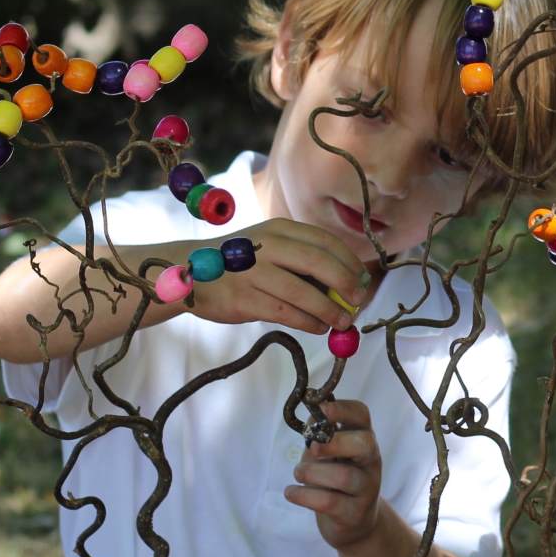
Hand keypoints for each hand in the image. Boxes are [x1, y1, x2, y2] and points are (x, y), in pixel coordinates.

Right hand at [176, 220, 373, 333]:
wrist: (192, 272)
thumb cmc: (243, 262)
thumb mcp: (272, 248)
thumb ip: (304, 260)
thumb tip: (348, 285)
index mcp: (280, 229)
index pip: (325, 242)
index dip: (350, 262)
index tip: (364, 281)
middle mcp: (267, 246)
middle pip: (319, 263)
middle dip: (346, 284)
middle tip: (358, 301)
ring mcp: (253, 272)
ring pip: (304, 293)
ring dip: (329, 310)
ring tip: (342, 322)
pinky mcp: (243, 299)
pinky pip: (285, 313)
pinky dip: (308, 322)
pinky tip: (318, 327)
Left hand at [283, 400, 381, 549]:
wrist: (354, 523)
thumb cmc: (336, 480)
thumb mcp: (328, 454)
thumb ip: (320, 437)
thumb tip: (311, 419)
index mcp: (364, 440)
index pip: (362, 415)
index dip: (342, 409)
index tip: (320, 409)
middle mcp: (370, 462)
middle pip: (364, 444)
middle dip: (333, 443)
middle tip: (312, 449)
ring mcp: (366, 489)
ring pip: (343, 476)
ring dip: (311, 473)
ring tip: (299, 474)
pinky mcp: (354, 513)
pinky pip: (328, 502)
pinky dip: (303, 495)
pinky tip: (291, 492)